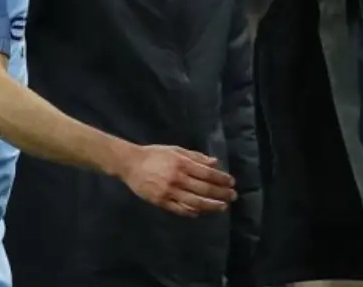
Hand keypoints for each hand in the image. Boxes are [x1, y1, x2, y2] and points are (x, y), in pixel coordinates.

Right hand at [119, 145, 236, 216]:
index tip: (232, 182)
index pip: (207, 173)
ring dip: (211, 205)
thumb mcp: (176, 150)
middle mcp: (177, 178)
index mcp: (181, 163)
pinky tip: (201, 212)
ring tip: (222, 207)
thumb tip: (215, 163)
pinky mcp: (161, 202)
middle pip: (204, 189)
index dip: (221, 179)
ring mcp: (169, 192)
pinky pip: (180, 209)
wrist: (130, 164)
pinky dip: (192, 212)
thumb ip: (196, 157)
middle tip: (233, 196)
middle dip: (221, 193)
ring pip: (195, 202)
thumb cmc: (155, 154)